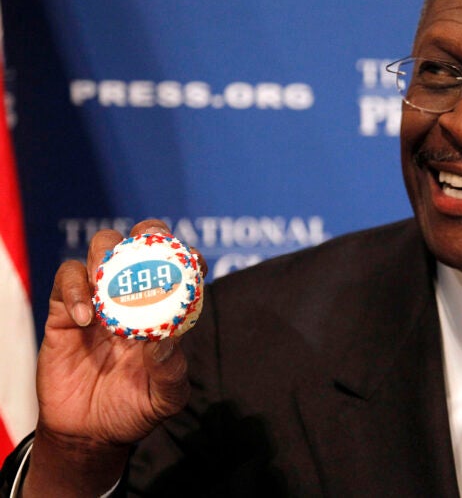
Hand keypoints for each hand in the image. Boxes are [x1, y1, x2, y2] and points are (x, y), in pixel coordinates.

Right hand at [24, 220, 205, 496]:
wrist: (89, 432)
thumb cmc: (135, 408)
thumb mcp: (164, 398)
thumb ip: (170, 372)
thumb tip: (164, 341)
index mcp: (163, 309)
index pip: (178, 268)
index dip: (186, 256)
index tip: (193, 259)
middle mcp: (132, 296)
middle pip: (139, 244)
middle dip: (148, 232)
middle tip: (149, 242)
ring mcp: (98, 300)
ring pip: (101, 250)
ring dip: (106, 254)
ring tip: (106, 279)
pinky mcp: (64, 311)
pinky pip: (66, 282)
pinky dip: (75, 289)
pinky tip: (85, 318)